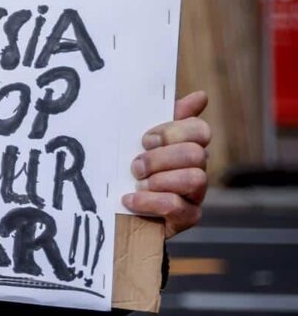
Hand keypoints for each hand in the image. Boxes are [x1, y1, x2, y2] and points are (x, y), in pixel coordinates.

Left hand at [122, 90, 210, 238]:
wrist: (113, 209)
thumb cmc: (128, 168)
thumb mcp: (138, 139)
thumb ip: (165, 115)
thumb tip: (200, 96)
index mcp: (187, 145)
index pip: (199, 130)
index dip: (172, 132)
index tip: (145, 140)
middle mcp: (197, 168)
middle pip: (196, 154)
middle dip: (160, 159)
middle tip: (135, 166)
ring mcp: (195, 195)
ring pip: (195, 179)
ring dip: (158, 181)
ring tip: (136, 184)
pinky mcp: (187, 218)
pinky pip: (177, 206)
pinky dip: (149, 201)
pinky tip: (130, 199)